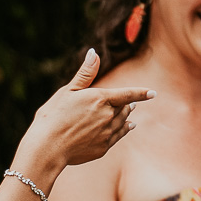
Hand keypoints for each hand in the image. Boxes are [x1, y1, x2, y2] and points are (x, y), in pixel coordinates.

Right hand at [19, 49, 154, 175]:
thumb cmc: (53, 116)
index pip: (127, 94)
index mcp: (100, 99)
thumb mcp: (68, 91)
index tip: (153, 93)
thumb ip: (85, 73)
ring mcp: (106, 134)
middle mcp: (107, 116)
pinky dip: (123, 130)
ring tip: (129, 114)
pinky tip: (126, 128)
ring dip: (126, 117)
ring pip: (122, 123)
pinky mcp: (103, 148)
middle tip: (131, 104)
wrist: (47, 147)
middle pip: (123, 109)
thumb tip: (94, 52)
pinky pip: (118, 137)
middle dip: (127, 105)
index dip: (141, 93)